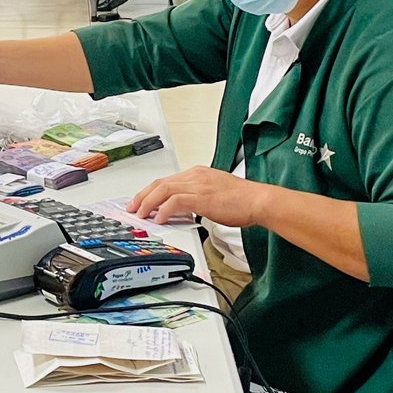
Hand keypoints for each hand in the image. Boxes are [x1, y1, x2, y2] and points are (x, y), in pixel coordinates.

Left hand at [126, 166, 271, 227]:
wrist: (259, 200)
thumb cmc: (242, 200)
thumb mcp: (214, 193)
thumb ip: (196, 198)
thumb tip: (181, 210)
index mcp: (197, 173)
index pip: (166, 180)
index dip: (150, 191)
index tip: (141, 201)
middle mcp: (195, 176)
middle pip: (160, 183)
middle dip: (143, 196)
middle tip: (133, 207)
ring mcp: (198, 185)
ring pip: (164, 190)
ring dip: (148, 203)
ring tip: (141, 214)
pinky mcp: (202, 198)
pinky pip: (176, 202)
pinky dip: (164, 210)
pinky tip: (160, 219)